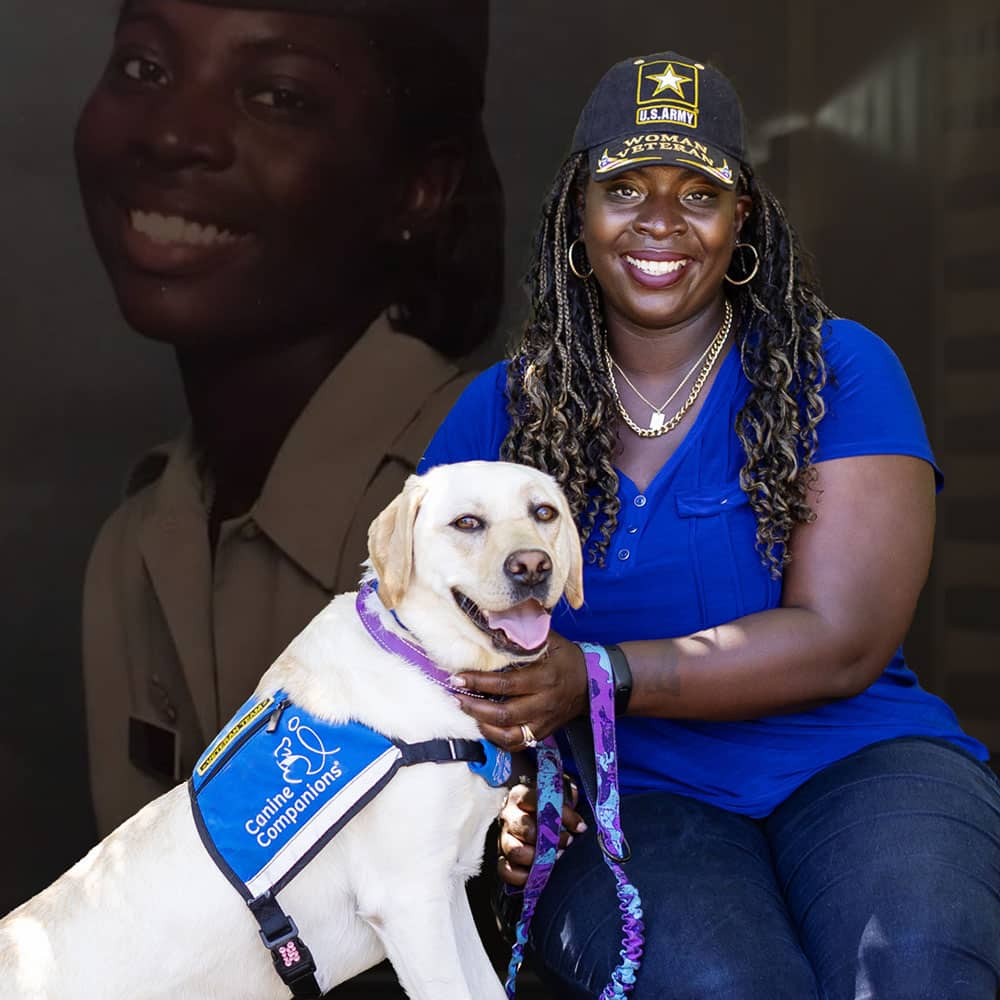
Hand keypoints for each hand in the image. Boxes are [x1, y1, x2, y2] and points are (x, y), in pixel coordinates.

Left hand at [452, 631, 587, 750]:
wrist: (591, 684)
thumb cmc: (565, 657)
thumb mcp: (549, 639)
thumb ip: (522, 632)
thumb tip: (489, 619)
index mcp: (544, 678)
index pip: (506, 684)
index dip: (480, 682)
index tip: (459, 677)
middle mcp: (544, 703)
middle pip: (504, 713)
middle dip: (474, 706)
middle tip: (455, 695)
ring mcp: (543, 722)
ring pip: (508, 734)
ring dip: (482, 725)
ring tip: (464, 710)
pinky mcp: (541, 733)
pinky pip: (516, 744)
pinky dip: (496, 739)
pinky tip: (481, 726)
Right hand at [497, 777, 585, 887]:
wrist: (533, 817)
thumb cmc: (547, 805)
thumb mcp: (558, 793)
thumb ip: (566, 796)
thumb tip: (575, 809)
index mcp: (520, 795)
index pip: (536, 800)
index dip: (560, 814)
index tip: (580, 826)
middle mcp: (509, 815)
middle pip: (524, 828)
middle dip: (549, 839)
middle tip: (567, 843)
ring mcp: (504, 838)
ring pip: (515, 851)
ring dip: (538, 858)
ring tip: (555, 859)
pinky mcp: (503, 859)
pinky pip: (506, 871)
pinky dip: (523, 876)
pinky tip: (539, 874)